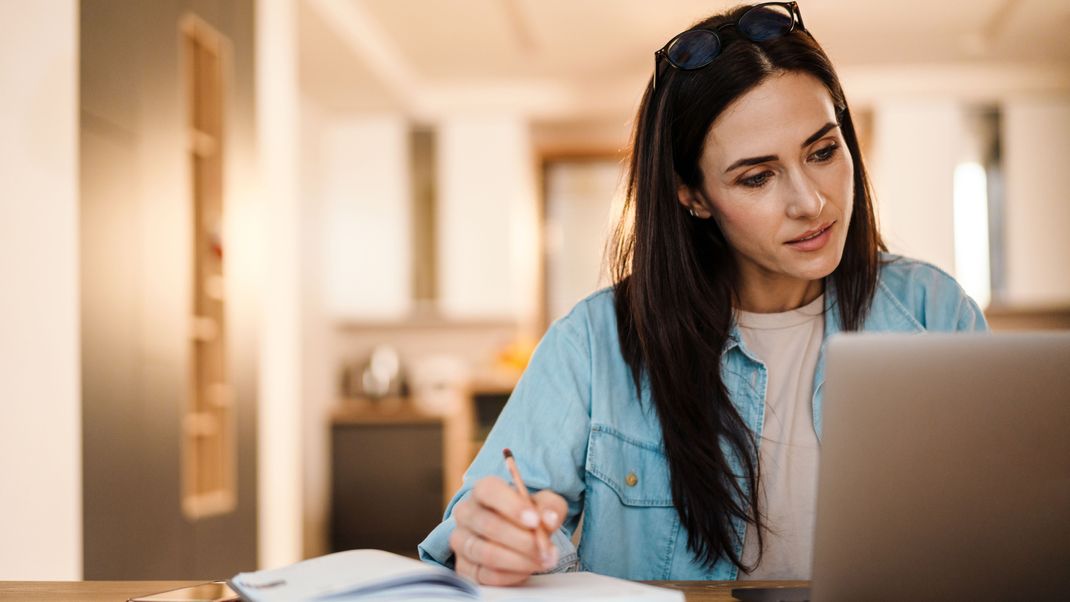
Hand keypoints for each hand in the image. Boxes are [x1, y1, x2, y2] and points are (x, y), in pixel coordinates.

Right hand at [449, 476, 566, 585]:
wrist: (514, 533)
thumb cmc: (527, 515)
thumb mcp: (543, 504)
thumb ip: (550, 508)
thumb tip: (550, 519)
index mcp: (482, 490)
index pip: (488, 490)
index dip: (512, 506)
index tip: (535, 521)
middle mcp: (466, 513)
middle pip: (488, 525)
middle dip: (522, 540)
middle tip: (546, 549)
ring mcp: (461, 541)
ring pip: (486, 553)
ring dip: (519, 560)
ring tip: (542, 561)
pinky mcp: (463, 567)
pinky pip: (485, 575)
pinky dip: (511, 575)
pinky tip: (528, 570)